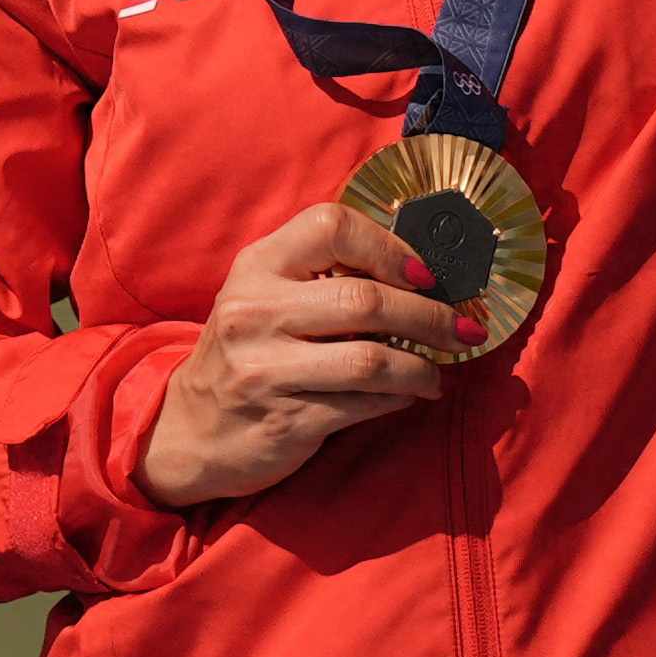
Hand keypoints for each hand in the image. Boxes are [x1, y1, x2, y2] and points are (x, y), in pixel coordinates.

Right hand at [134, 201, 475, 509]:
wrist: (192, 429)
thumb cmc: (249, 352)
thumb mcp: (264, 296)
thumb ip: (322, 274)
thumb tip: (419, 268)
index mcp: (257, 266)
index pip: (331, 226)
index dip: (389, 246)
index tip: (425, 274)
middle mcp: (254, 312)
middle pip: (365, 300)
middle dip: (430, 316)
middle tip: (463, 329)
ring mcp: (266, 370)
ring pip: (372, 360)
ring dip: (422, 367)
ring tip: (437, 372)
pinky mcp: (285, 421)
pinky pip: (364, 405)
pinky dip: (399, 398)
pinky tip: (408, 394)